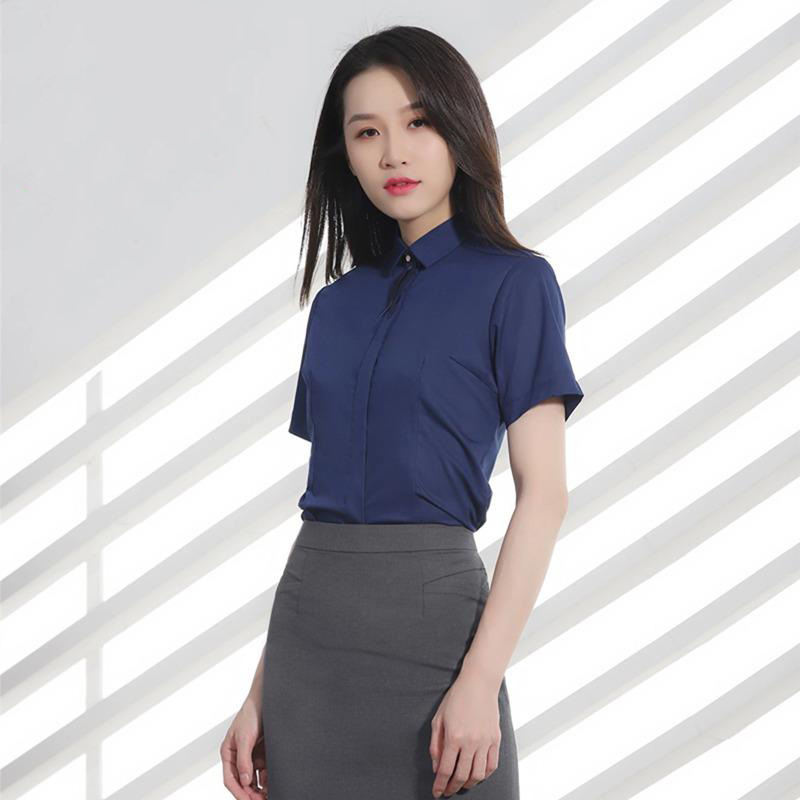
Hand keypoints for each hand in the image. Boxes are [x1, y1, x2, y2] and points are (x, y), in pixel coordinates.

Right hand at [220, 696, 267, 797]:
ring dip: (260, 788)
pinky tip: (273, 783)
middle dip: (251, 793)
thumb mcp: (245, 737)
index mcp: (229, 753)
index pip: (231, 779)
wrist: (266, 699)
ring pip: (254, 779)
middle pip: (243, 782)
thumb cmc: (251, 714)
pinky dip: (267, 779)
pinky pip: (264, 771)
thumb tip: (244, 781)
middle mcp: (239, 757)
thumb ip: (244, 760)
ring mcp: (251, 755)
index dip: (239, 793)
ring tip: (269, 795)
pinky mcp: (262, 753)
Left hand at [429, 672, 500, 796]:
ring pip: (478, 775)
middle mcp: (471, 742)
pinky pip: (492, 766)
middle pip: (461, 776)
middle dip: (452, 788)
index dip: (440, 785)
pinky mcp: (495, 739)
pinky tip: (476, 775)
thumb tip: (436, 766)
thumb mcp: (438, 718)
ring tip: (461, 784)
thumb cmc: (456, 698)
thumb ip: (435, 744)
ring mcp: (485, 741)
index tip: (437, 793)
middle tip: (447, 791)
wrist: (479, 683)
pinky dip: (484, 775)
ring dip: (468, 784)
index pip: (446, 770)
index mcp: (454, 736)